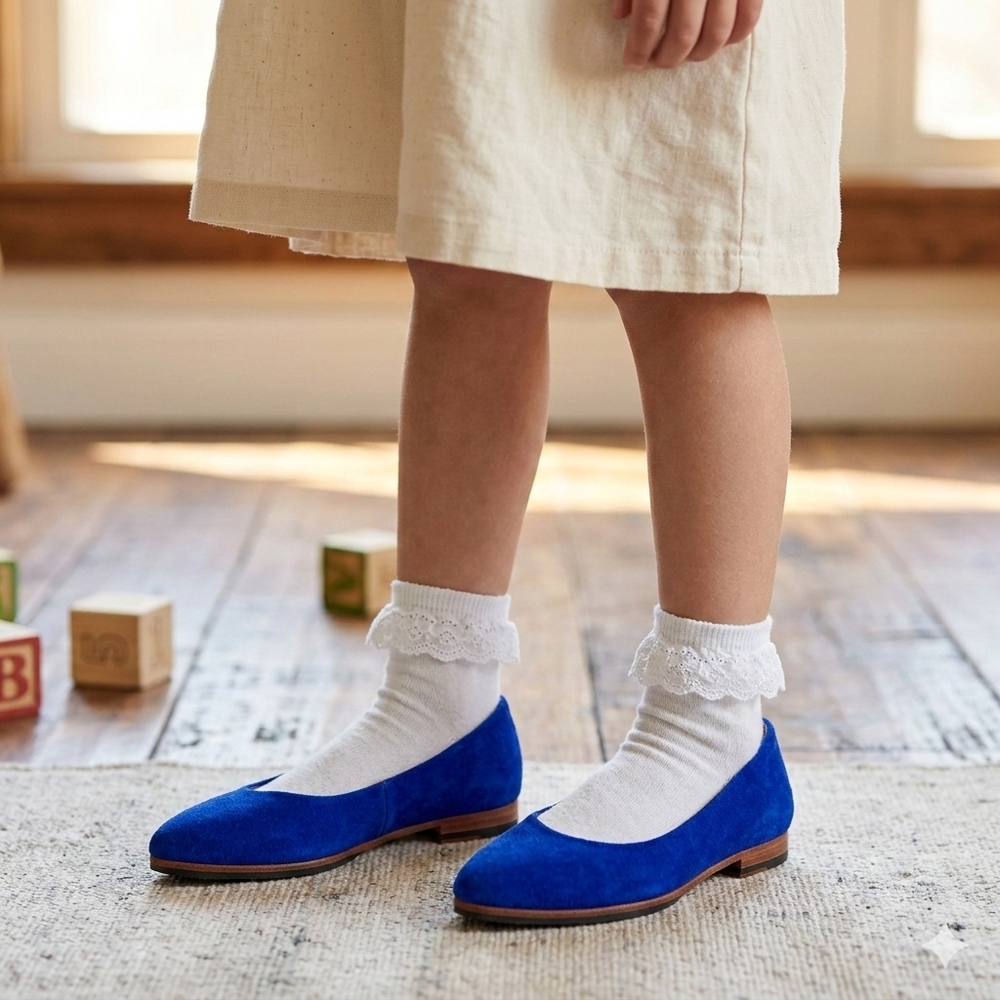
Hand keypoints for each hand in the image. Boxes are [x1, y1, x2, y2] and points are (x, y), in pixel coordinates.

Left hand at [611, 0, 762, 69]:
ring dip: (698, 55)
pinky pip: (749, 17)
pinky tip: (716, 42)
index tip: (632, 62)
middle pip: (684, 33)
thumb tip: (619, 17)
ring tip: (684, 55)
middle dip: (667, 57)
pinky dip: (734, 38)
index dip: (639, 48)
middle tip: (656, 62)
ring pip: (717, 33)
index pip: (649, 18)